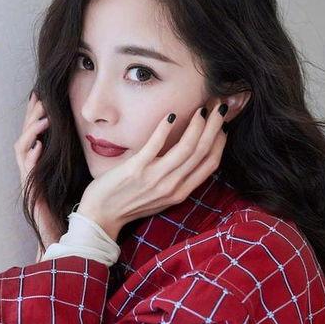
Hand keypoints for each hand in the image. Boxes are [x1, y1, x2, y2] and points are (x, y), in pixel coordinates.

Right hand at [14, 91, 63, 257]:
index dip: (36, 113)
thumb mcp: (74, 173)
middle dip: (31, 115)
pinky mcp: (31, 190)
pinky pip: (27, 170)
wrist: (62, 232)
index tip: (42, 95)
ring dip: (31, 131)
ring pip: (21, 148)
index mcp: (40, 161)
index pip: (36, 132)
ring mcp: (29, 178)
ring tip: (42, 117)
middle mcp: (31, 167)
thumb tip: (93, 137)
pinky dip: (31, 157)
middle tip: (39, 97)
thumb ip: (75, 156)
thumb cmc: (69, 204)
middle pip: (25, 134)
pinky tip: (38, 146)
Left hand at [77, 100, 228, 240]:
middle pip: (202, 151)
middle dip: (215, 126)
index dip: (220, 142)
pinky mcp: (136, 169)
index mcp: (181, 193)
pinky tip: (171, 115)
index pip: (210, 164)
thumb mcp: (161, 198)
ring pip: (187, 147)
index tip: (222, 124)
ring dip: (198, 124)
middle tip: (220, 107)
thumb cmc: (130, 204)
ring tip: (203, 108)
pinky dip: (165, 128)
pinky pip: (155, 144)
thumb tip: (190, 158)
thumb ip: (177, 181)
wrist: (101, 216)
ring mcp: (155, 177)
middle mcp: (172, 186)